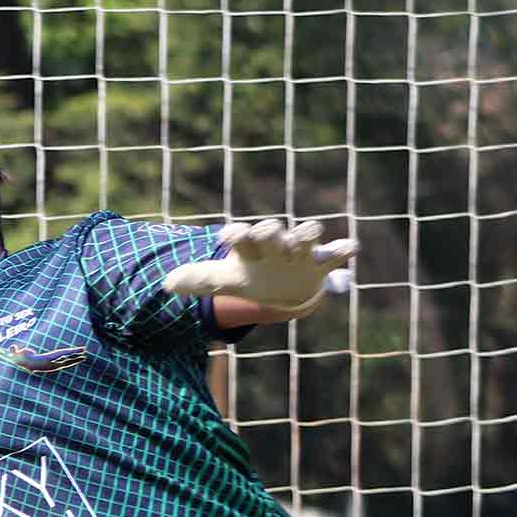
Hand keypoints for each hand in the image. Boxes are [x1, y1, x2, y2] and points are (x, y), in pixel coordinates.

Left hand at [162, 219, 356, 314]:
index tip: (228, 236)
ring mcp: (299, 252)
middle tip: (267, 233)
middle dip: (269, 231)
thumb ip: (199, 281)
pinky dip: (343, 250)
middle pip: (272, 231)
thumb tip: (166, 285)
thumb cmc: (252, 277)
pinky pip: (335, 253)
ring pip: (305, 235)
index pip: (241, 236)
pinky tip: (350, 247)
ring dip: (306, 233)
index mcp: (250, 248)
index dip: (236, 234)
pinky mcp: (321, 263)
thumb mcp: (225, 281)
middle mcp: (274, 245)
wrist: (282, 286)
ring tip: (308, 234)